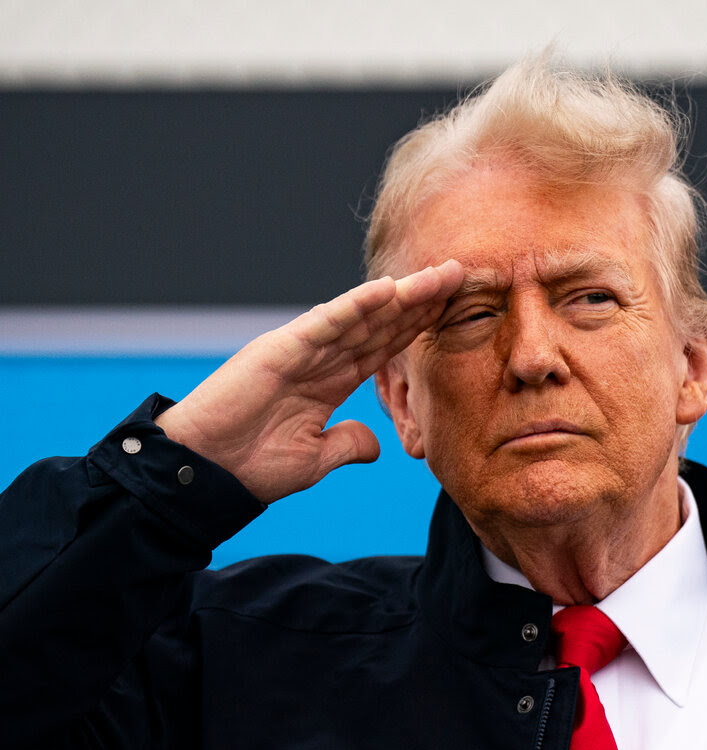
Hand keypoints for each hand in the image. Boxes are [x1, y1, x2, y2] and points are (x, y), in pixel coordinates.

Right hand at [155, 261, 463, 502]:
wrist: (206, 475)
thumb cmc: (252, 466)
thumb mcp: (316, 458)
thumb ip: (348, 444)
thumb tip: (376, 445)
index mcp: (331, 381)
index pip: (384, 345)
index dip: (418, 325)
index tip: (452, 308)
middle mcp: (321, 357)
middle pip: (381, 322)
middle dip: (420, 300)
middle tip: (458, 274)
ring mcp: (302, 349)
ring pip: (362, 315)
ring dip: (402, 295)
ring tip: (438, 275)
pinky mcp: (280, 349)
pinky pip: (326, 323)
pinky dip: (357, 306)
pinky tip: (388, 290)